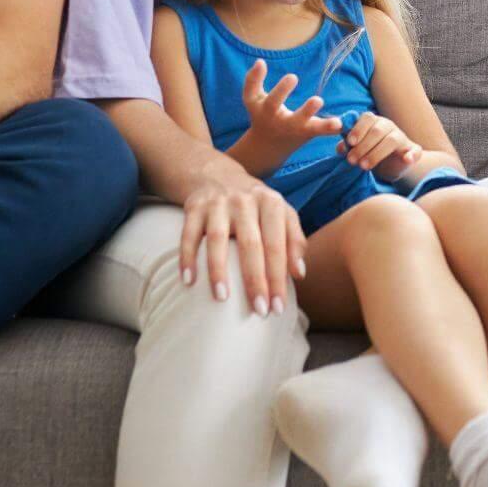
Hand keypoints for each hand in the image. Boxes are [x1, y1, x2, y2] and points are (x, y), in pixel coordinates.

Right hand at [177, 157, 306, 316]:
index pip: (277, 245)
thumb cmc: (256, 206)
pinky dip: (188, 257)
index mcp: (271, 203)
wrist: (218, 175)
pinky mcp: (194, 207)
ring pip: (217, 239)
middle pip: (251, 244)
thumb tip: (299, 273)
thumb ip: (294, 241)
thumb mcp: (281, 214)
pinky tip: (188, 281)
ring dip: (219, 270)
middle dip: (255, 280)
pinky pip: (189, 235)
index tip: (278, 307)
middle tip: (258, 311)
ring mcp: (218, 203)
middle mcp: (245, 201)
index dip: (278, 277)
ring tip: (222, 299)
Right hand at [239, 60, 343, 163]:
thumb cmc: (262, 115)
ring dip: (314, 117)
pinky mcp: (306, 132)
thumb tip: (260, 61)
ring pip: (303, 124)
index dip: (254, 77)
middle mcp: (274, 118)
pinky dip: (330, 128)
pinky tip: (340, 123)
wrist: (267, 147)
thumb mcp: (253, 99)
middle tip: (292, 77)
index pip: (251, 92)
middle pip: (274, 105)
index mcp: (260, 107)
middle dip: (281, 91)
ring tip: (323, 105)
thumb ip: (253, 80)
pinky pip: (319, 130)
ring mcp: (291, 127)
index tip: (261, 62)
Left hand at [340, 112, 421, 179]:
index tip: (350, 143)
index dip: (358, 129)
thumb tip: (340, 148)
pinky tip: (406, 159)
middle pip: (377, 131)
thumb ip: (348, 146)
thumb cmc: (370, 152)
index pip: (367, 118)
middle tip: (352, 161)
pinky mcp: (412, 151)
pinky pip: (415, 150)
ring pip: (392, 140)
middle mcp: (388, 126)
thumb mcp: (358, 148)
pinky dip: (412, 154)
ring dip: (377, 153)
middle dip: (363, 146)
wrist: (392, 164)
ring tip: (364, 166)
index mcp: (374, 122)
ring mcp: (402, 138)